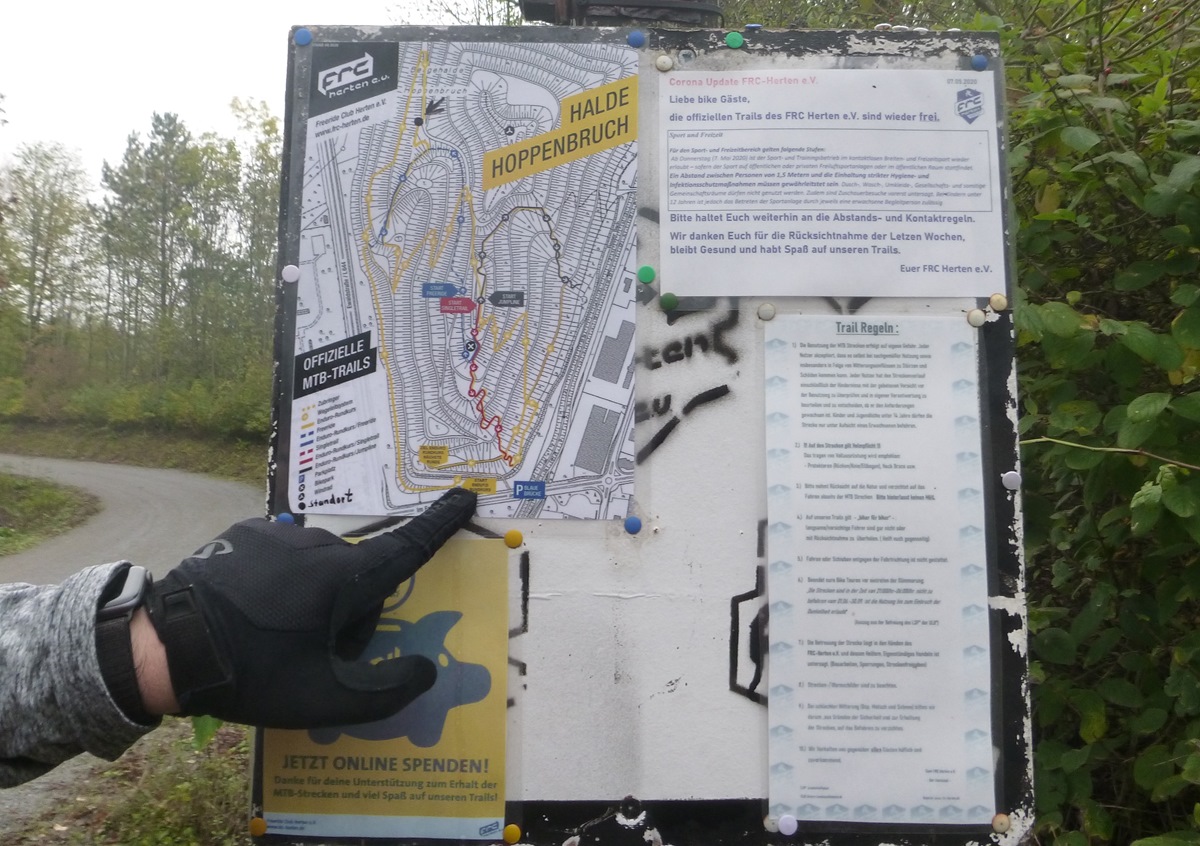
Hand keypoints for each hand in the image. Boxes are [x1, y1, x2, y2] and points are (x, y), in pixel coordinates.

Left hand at [144, 488, 476, 727]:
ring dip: (315, 596)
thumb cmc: (252, 673)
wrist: (164, 647)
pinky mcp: (243, 533)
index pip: (409, 546)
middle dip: (351, 612)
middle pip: (359, 577)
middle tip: (312, 654)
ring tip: (273, 637)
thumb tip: (427, 671)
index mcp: (345, 578)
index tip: (466, 494)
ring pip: (320, 567)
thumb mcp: (323, 700)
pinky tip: (251, 611)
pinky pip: (283, 556)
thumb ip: (387, 691)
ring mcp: (278, 535)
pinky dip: (281, 580)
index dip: (442, 523)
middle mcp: (319, 545)